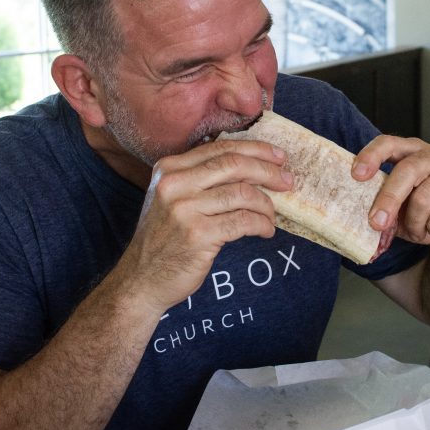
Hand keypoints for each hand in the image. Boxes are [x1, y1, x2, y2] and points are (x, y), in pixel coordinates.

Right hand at [120, 139, 292, 312]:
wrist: (141, 280)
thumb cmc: (164, 239)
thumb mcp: (172, 198)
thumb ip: (200, 178)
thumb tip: (251, 164)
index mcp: (169, 169)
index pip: (221, 149)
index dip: (255, 150)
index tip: (279, 157)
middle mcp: (174, 184)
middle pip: (234, 165)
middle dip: (268, 171)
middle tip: (288, 181)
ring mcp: (185, 209)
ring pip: (243, 193)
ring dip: (266, 205)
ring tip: (272, 215)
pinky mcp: (198, 235)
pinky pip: (243, 221)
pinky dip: (262, 224)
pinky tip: (266, 230)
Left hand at [351, 137, 429, 257]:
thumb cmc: (427, 215)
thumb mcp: (398, 211)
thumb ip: (382, 205)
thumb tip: (359, 212)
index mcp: (414, 152)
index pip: (390, 143)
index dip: (372, 156)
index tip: (356, 175)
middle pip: (407, 170)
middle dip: (388, 199)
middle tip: (376, 222)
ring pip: (425, 196)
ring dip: (416, 222)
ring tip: (417, 231)